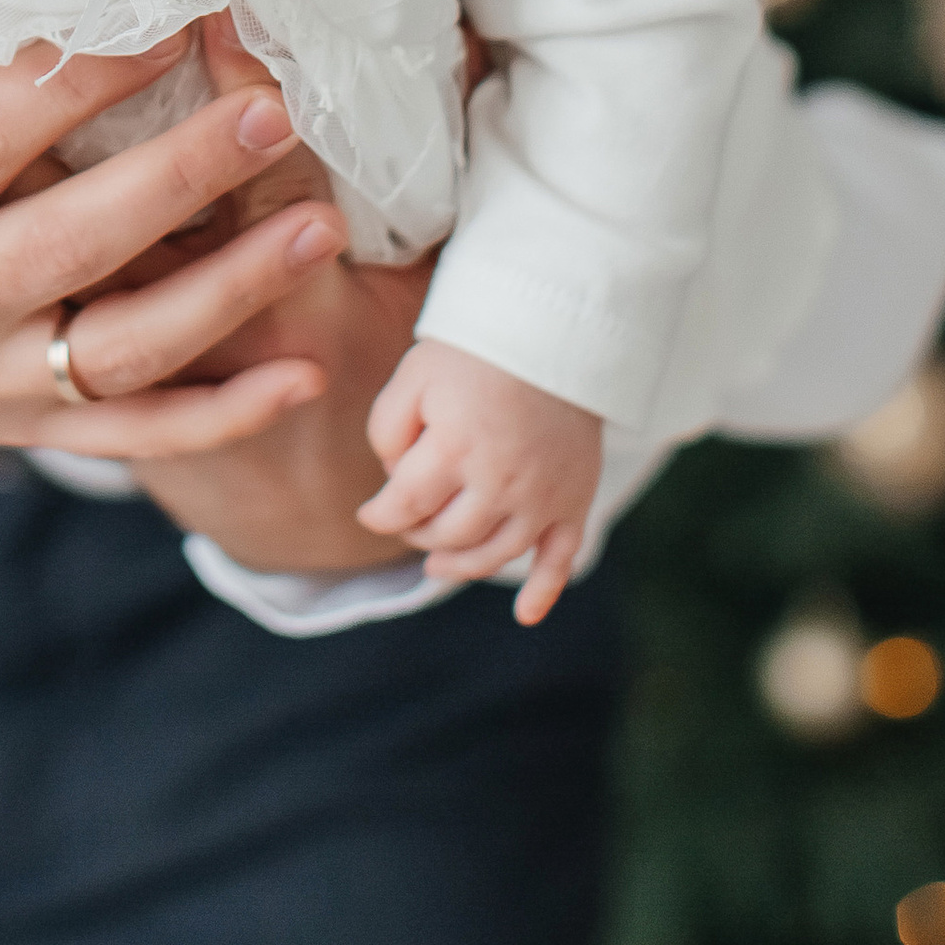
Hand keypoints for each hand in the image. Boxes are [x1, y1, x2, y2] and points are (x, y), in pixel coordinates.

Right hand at [0, 0, 349, 460]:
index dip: (71, 84)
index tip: (162, 24)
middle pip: (67, 248)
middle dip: (180, 179)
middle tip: (273, 112)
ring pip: (119, 352)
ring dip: (229, 294)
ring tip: (322, 228)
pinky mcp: (23, 424)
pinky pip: (134, 432)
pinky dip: (222, 414)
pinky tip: (304, 372)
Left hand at [357, 336, 603, 624]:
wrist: (554, 328)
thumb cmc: (473, 349)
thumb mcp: (413, 376)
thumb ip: (388, 429)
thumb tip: (393, 478)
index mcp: (453, 449)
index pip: (403, 506)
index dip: (379, 515)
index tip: (369, 513)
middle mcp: (499, 483)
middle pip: (447, 535)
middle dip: (418, 533)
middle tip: (407, 522)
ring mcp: (542, 496)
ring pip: (493, 555)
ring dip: (460, 565)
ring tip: (437, 563)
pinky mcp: (575, 498)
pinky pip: (562, 558)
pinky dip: (545, 590)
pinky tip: (526, 616)